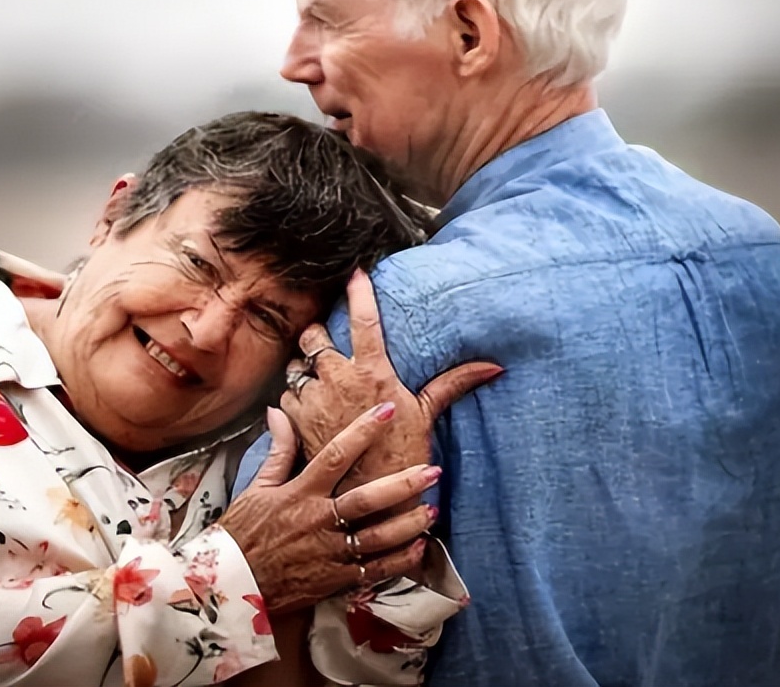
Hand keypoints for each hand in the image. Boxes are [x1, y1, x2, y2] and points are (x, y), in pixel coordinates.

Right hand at [220, 405, 440, 616]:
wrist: (231, 583)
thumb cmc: (243, 532)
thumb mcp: (258, 487)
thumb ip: (279, 450)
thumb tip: (278, 411)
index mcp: (301, 493)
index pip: (336, 454)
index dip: (363, 431)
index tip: (388, 411)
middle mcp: (319, 520)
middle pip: (366, 499)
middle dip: (402, 484)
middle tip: (432, 470)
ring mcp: (329, 553)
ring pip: (377, 537)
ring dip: (407, 524)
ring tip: (433, 510)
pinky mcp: (335, 580)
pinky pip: (373, 570)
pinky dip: (398, 561)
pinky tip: (418, 548)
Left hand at [281, 269, 501, 491]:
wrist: (370, 505)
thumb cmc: (402, 460)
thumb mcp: (426, 416)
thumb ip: (453, 384)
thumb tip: (493, 366)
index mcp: (372, 372)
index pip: (363, 318)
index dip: (358, 290)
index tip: (356, 273)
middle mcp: (338, 379)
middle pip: (312, 334)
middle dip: (316, 335)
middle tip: (327, 343)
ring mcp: (313, 399)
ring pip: (295, 364)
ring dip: (303, 369)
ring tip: (318, 380)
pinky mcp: (296, 422)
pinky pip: (286, 396)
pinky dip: (294, 397)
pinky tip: (308, 407)